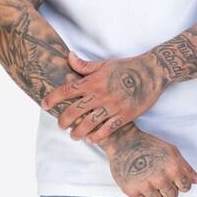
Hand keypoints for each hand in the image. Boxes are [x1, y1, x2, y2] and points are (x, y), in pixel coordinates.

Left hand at [39, 50, 167, 142]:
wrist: (152, 72)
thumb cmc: (127, 67)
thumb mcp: (104, 63)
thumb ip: (84, 65)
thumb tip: (68, 57)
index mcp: (93, 81)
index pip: (67, 90)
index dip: (53, 98)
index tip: (44, 105)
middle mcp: (101, 94)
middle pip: (75, 110)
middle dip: (64, 120)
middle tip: (60, 125)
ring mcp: (113, 106)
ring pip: (89, 123)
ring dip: (78, 132)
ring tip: (74, 136)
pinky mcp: (125, 116)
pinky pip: (108, 129)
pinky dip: (97, 136)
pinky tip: (91, 139)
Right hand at [100, 125, 196, 196]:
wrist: (123, 142)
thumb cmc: (148, 145)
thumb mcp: (171, 152)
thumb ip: (186, 168)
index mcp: (173, 169)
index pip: (185, 187)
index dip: (180, 183)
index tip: (173, 178)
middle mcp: (160, 179)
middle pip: (172, 195)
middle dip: (168, 188)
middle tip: (158, 177)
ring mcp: (146, 186)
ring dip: (156, 194)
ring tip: (149, 180)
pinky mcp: (132, 191)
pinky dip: (142, 193)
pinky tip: (138, 180)